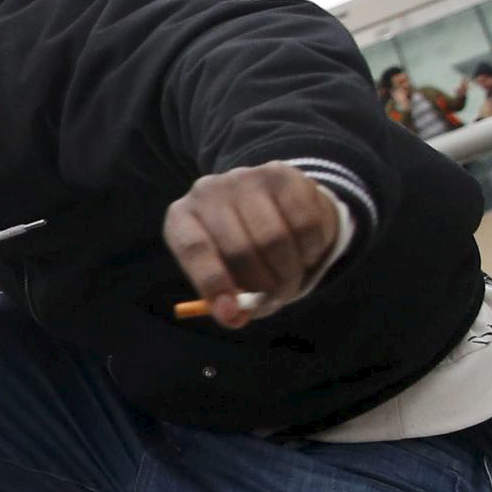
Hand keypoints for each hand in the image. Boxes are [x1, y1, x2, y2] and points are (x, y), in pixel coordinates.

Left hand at [162, 162, 345, 327]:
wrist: (268, 204)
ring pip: (276, 238)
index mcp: (181, 218)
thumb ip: (227, 299)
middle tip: (277, 298)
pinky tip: (304, 251)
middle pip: (240, 249)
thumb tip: (235, 318)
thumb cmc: (239, 250)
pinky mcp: (281, 173)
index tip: (231, 313)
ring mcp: (244, 178)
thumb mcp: (223, 274)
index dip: (213, 284)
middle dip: (264, 285)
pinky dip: (310, 250)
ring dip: (290, 271)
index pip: (194, 249)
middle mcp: (207, 191)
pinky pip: (305, 223)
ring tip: (290, 276)